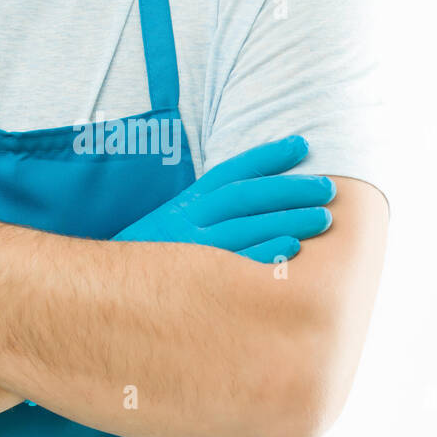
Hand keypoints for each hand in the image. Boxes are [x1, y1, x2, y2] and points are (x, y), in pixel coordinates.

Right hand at [113, 134, 333, 262]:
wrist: (109, 292)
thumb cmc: (154, 259)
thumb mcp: (173, 226)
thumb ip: (208, 211)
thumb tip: (255, 197)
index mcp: (186, 203)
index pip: (231, 172)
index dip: (267, 156)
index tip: (301, 144)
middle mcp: (188, 220)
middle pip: (245, 197)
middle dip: (289, 189)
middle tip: (327, 187)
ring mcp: (192, 249)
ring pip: (245, 227)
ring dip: (287, 219)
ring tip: (324, 217)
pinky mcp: (196, 281)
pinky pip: (236, 264)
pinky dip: (265, 254)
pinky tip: (293, 248)